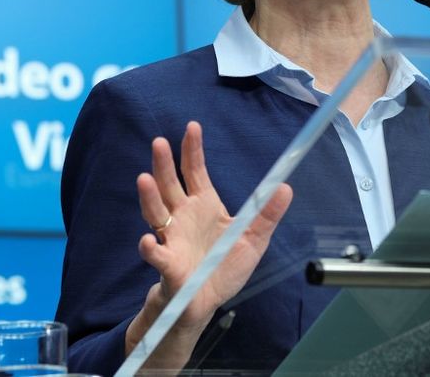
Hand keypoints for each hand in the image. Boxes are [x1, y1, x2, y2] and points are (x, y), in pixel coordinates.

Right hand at [125, 121, 291, 366]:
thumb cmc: (223, 267)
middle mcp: (183, 218)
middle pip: (169, 186)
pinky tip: (148, 241)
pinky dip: (150, 249)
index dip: (192, 150)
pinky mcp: (169, 266)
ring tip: (144, 180)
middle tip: (159, 143)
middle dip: (163, 165)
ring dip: (149, 198)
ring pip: (156, 214)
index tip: (192, 127)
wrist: (206, 302)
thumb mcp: (254, 239)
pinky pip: (157, 256)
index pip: (195, 172)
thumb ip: (267, 214)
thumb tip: (285, 187)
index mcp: (203, 207)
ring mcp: (172, 240)